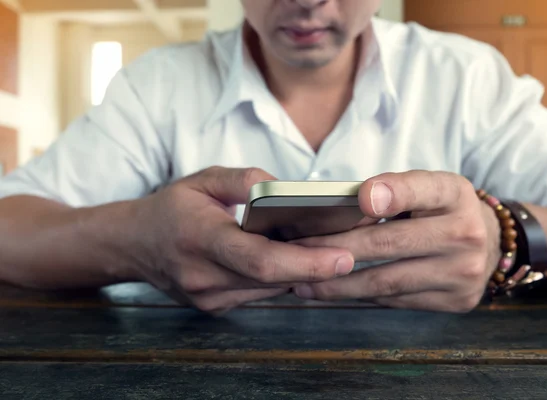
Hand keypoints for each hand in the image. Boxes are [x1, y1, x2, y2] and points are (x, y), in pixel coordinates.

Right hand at [126, 167, 354, 314]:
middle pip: (272, 280)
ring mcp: (208, 297)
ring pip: (270, 289)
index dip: (304, 261)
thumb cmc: (171, 208)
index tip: (342, 256)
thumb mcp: (202, 179)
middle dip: (315, 268)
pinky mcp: (215, 306)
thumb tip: (283, 188)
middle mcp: (204, 276)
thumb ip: (243, 180)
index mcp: (200, 239)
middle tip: (351, 254)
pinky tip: (294, 260)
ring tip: (328, 251)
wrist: (134, 244)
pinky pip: (258, 294)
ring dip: (300, 273)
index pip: (259, 260)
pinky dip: (280, 278)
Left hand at [292, 171, 500, 312]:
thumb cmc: (440, 210)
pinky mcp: (456, 301)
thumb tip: (333, 213)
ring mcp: (463, 272)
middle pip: (388, 242)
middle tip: (296, 251)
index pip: (421, 189)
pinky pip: (396, 300)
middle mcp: (464, 233)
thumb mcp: (425, 187)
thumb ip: (388, 192)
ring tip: (303, 284)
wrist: (488, 243)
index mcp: (453, 193)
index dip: (391, 192)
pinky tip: (334, 292)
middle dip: (334, 248)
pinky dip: (360, 296)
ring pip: (387, 281)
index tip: (361, 197)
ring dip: (339, 284)